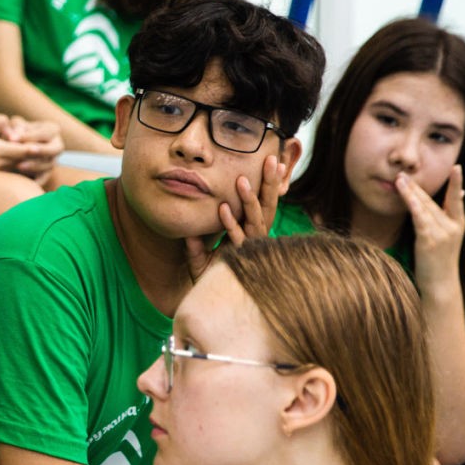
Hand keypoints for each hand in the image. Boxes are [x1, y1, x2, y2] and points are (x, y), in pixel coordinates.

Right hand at [0, 111, 58, 170]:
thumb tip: (13, 125)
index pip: (21, 150)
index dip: (35, 147)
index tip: (47, 143)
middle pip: (22, 163)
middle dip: (36, 158)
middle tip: (51, 153)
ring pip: (17, 171)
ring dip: (29, 166)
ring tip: (43, 160)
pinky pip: (8, 175)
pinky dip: (19, 171)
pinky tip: (27, 166)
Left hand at [0, 115, 63, 177]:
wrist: (14, 146)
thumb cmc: (15, 132)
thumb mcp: (13, 126)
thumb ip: (14, 128)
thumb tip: (12, 136)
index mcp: (51, 130)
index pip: (45, 133)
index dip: (29, 135)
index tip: (12, 139)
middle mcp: (56, 145)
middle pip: (55, 149)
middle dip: (42, 150)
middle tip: (28, 151)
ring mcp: (52, 160)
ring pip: (49, 165)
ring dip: (35, 166)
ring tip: (19, 166)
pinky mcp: (46, 174)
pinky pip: (43, 179)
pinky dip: (34, 181)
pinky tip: (22, 181)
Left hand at [183, 154, 285, 279]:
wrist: (208, 305)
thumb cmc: (209, 278)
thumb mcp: (200, 257)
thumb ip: (197, 242)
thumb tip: (189, 227)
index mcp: (249, 232)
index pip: (263, 204)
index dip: (269, 185)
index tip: (275, 161)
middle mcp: (253, 239)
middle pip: (266, 208)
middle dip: (270, 184)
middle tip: (272, 159)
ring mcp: (247, 250)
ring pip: (254, 221)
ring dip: (248, 201)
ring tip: (242, 180)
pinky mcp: (238, 261)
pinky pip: (235, 239)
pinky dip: (229, 223)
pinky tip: (223, 208)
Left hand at [398, 165, 464, 299]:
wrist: (440, 285)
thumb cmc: (440, 261)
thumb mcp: (448, 237)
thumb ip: (449, 216)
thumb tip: (460, 194)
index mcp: (459, 224)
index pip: (457, 199)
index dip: (456, 182)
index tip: (455, 167)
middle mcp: (453, 226)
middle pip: (433, 201)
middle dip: (417, 186)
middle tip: (404, 173)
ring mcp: (443, 233)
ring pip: (424, 207)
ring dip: (410, 192)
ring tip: (400, 179)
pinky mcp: (430, 240)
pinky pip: (419, 218)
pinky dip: (412, 204)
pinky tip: (405, 195)